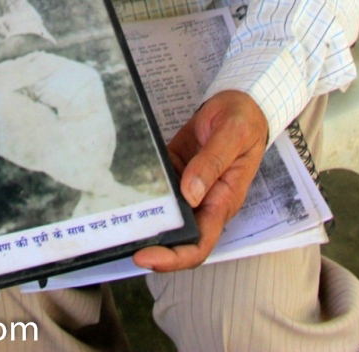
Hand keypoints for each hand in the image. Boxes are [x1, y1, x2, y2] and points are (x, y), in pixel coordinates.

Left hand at [133, 90, 268, 271]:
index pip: (200, 243)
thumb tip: (191, 194)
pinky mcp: (177, 169)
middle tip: (121, 242)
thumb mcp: (232, 135)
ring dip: (144, 220)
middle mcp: (205, 200)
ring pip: (166, 215)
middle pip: (179, 237)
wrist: (241, 102)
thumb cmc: (244, 121)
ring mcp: (190, 186)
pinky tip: (121, 187)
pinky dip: (141, 190)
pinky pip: (159, 186)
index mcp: (223, 200)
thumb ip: (212, 163)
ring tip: (114, 220)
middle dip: (152, 246)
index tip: (147, 257)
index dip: (174, 257)